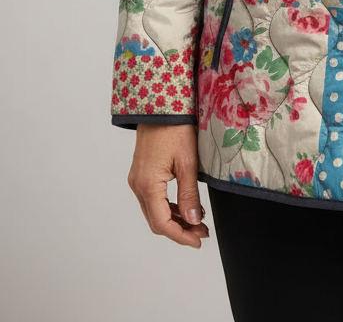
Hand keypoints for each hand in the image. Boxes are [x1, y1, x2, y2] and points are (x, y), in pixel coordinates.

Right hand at [127, 122, 209, 247]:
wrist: (160, 105)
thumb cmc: (175, 128)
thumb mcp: (188, 162)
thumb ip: (189, 194)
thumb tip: (193, 221)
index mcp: (147, 185)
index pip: (162, 223)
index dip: (181, 236)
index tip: (199, 240)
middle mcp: (137, 185)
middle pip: (156, 221)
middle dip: (179, 230)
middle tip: (202, 232)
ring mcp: (137, 179)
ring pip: (154, 211)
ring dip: (175, 219)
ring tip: (198, 221)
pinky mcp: (141, 173)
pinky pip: (153, 198)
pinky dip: (168, 206)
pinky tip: (186, 205)